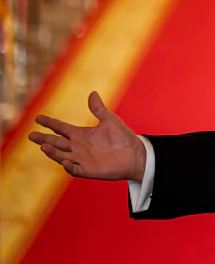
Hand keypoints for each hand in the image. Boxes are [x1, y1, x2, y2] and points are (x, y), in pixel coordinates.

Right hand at [28, 91, 146, 182]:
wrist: (135, 154)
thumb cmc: (122, 137)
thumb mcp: (109, 120)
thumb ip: (98, 109)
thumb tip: (92, 92)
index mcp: (82, 134)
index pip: (61, 128)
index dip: (50, 123)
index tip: (38, 118)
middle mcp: (78, 147)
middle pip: (56, 142)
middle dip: (44, 139)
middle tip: (31, 135)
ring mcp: (82, 159)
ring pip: (61, 156)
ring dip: (52, 152)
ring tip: (43, 146)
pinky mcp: (88, 170)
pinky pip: (74, 170)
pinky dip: (68, 166)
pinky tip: (65, 161)